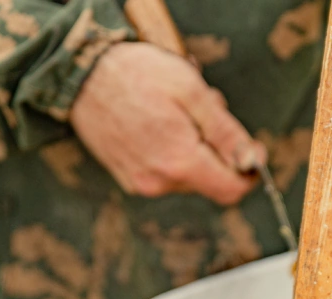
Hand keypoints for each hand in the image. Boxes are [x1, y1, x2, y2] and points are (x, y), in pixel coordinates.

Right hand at [69, 42, 267, 203]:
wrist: (80, 75)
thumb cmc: (136, 75)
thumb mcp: (192, 92)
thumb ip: (226, 132)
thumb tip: (251, 162)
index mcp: (179, 162)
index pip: (231, 190)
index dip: (249, 172)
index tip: (251, 148)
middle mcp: (159, 182)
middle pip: (211, 179)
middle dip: (218, 148)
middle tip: (206, 109)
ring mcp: (140, 182)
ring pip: (189, 174)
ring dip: (195, 145)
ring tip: (178, 110)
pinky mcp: (128, 177)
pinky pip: (166, 171)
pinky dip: (173, 149)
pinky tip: (160, 119)